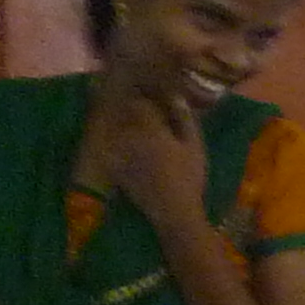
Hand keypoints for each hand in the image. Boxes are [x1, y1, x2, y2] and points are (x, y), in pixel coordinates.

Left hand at [87, 82, 206, 227]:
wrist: (173, 211)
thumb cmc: (189, 177)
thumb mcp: (195, 147)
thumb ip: (184, 119)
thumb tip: (176, 96)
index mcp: (150, 127)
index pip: (139, 102)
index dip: (144, 96)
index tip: (150, 94)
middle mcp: (129, 134)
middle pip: (124, 112)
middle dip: (131, 108)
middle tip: (140, 107)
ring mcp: (118, 151)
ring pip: (115, 128)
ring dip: (121, 123)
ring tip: (132, 126)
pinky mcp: (113, 166)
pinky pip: (109, 147)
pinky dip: (113, 142)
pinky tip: (124, 146)